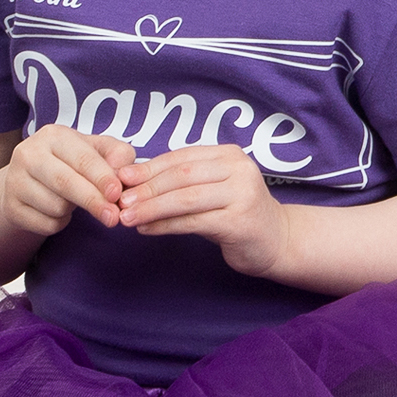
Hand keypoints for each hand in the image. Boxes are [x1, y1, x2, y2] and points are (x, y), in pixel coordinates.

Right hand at [0, 125, 131, 240]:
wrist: (31, 179)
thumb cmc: (73, 162)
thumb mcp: (97, 150)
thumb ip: (117, 155)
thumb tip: (122, 173)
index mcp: (53, 135)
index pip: (83, 159)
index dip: (103, 178)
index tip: (118, 195)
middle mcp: (28, 153)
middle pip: (65, 182)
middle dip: (93, 201)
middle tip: (113, 217)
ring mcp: (14, 181)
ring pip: (55, 206)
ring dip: (73, 211)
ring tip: (72, 200)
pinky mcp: (10, 206)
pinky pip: (45, 224)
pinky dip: (59, 223)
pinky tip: (57, 211)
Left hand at [111, 139, 293, 272]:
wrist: (277, 241)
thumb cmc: (236, 214)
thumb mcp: (213, 190)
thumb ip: (182, 182)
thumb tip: (133, 181)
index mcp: (230, 154)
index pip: (182, 156)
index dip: (149, 167)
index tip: (121, 178)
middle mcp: (239, 169)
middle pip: (182, 175)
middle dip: (146, 188)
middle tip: (119, 201)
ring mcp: (242, 194)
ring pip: (185, 198)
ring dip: (151, 208)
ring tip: (126, 218)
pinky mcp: (239, 221)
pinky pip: (192, 221)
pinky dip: (165, 225)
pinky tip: (146, 229)